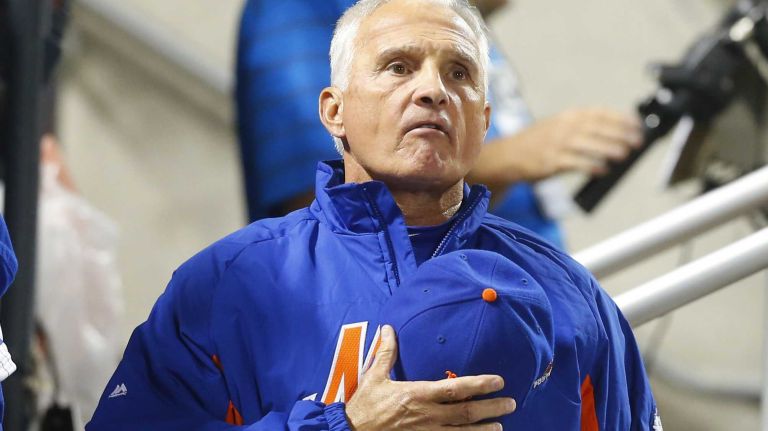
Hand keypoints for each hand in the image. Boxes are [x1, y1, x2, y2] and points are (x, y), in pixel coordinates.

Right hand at [345, 325, 514, 429]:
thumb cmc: (364, 405)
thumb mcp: (374, 376)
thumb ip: (386, 352)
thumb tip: (389, 328)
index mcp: (417, 394)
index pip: (456, 388)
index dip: (479, 384)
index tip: (498, 381)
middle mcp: (426, 415)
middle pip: (466, 412)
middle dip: (491, 408)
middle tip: (510, 403)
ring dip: (483, 429)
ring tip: (499, 426)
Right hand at [469, 107, 641, 189]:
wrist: (509, 156)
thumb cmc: (537, 143)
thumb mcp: (558, 126)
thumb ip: (582, 127)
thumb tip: (615, 134)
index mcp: (568, 116)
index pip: (600, 113)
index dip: (621, 118)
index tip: (637, 125)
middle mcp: (564, 127)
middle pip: (598, 128)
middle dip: (620, 134)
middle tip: (637, 141)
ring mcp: (557, 144)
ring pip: (589, 144)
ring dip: (609, 148)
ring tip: (624, 154)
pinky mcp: (552, 161)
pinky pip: (576, 163)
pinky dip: (591, 166)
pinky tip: (603, 170)